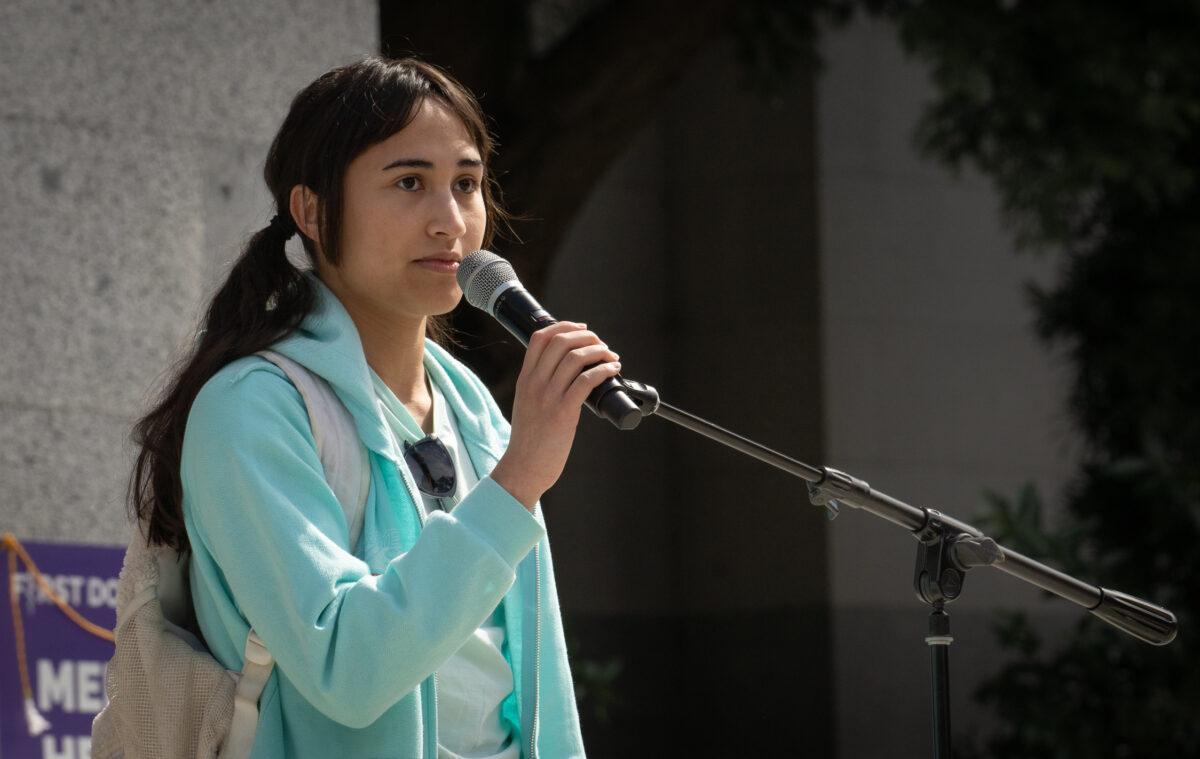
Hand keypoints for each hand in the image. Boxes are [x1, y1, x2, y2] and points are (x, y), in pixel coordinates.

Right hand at [489, 321, 620, 509]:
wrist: (524, 467)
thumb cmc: (530, 439)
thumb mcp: (527, 403)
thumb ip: (539, 385)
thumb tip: (565, 371)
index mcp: (525, 378)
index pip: (540, 337)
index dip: (564, 326)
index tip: (583, 330)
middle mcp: (534, 383)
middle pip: (561, 342)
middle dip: (587, 337)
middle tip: (602, 345)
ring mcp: (548, 397)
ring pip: (576, 357)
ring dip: (600, 351)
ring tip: (611, 357)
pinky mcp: (563, 412)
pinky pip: (587, 380)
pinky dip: (604, 370)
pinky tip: (613, 370)